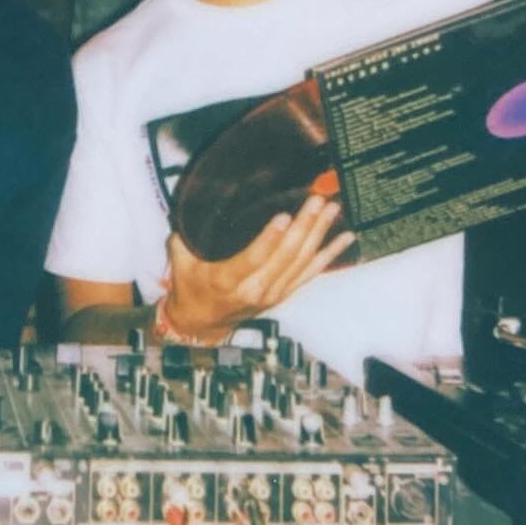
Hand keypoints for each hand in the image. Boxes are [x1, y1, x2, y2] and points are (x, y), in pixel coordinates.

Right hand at [162, 194, 356, 342]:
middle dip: (303, 226)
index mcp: (227, 280)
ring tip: (331, 209)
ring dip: (319, 234)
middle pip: (285, 257)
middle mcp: (255, 289)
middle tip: (316, 200)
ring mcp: (274, 293)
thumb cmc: (190, 287)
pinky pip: (311, 273)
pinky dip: (329, 254)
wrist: (202, 324)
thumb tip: (196, 201)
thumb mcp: (180, 260)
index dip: (269, 238)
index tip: (283, 215)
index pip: (252, 259)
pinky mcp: (285, 294)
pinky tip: (345, 238)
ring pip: (302, 262)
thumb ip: (186, 234)